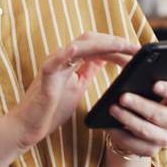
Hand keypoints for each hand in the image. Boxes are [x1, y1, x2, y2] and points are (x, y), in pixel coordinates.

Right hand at [9, 32, 138, 150]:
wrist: (29, 126)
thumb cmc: (51, 109)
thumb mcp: (77, 88)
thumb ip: (87, 72)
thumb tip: (102, 60)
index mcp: (71, 61)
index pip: (97, 47)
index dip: (117, 47)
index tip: (136, 52)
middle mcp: (62, 58)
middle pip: (91, 40)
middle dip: (115, 42)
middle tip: (136, 48)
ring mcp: (53, 65)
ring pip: (79, 46)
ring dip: (102, 44)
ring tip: (121, 45)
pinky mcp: (45, 76)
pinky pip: (56, 60)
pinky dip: (66, 52)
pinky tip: (78, 48)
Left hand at [106, 80, 166, 157]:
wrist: (132, 124)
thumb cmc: (139, 97)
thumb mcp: (141, 85)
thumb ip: (140, 77)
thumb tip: (128, 69)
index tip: (155, 85)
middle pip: (161, 115)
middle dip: (141, 105)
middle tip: (123, 97)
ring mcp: (164, 138)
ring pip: (147, 131)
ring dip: (128, 120)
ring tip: (112, 109)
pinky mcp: (151, 150)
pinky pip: (136, 145)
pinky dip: (121, 135)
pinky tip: (109, 126)